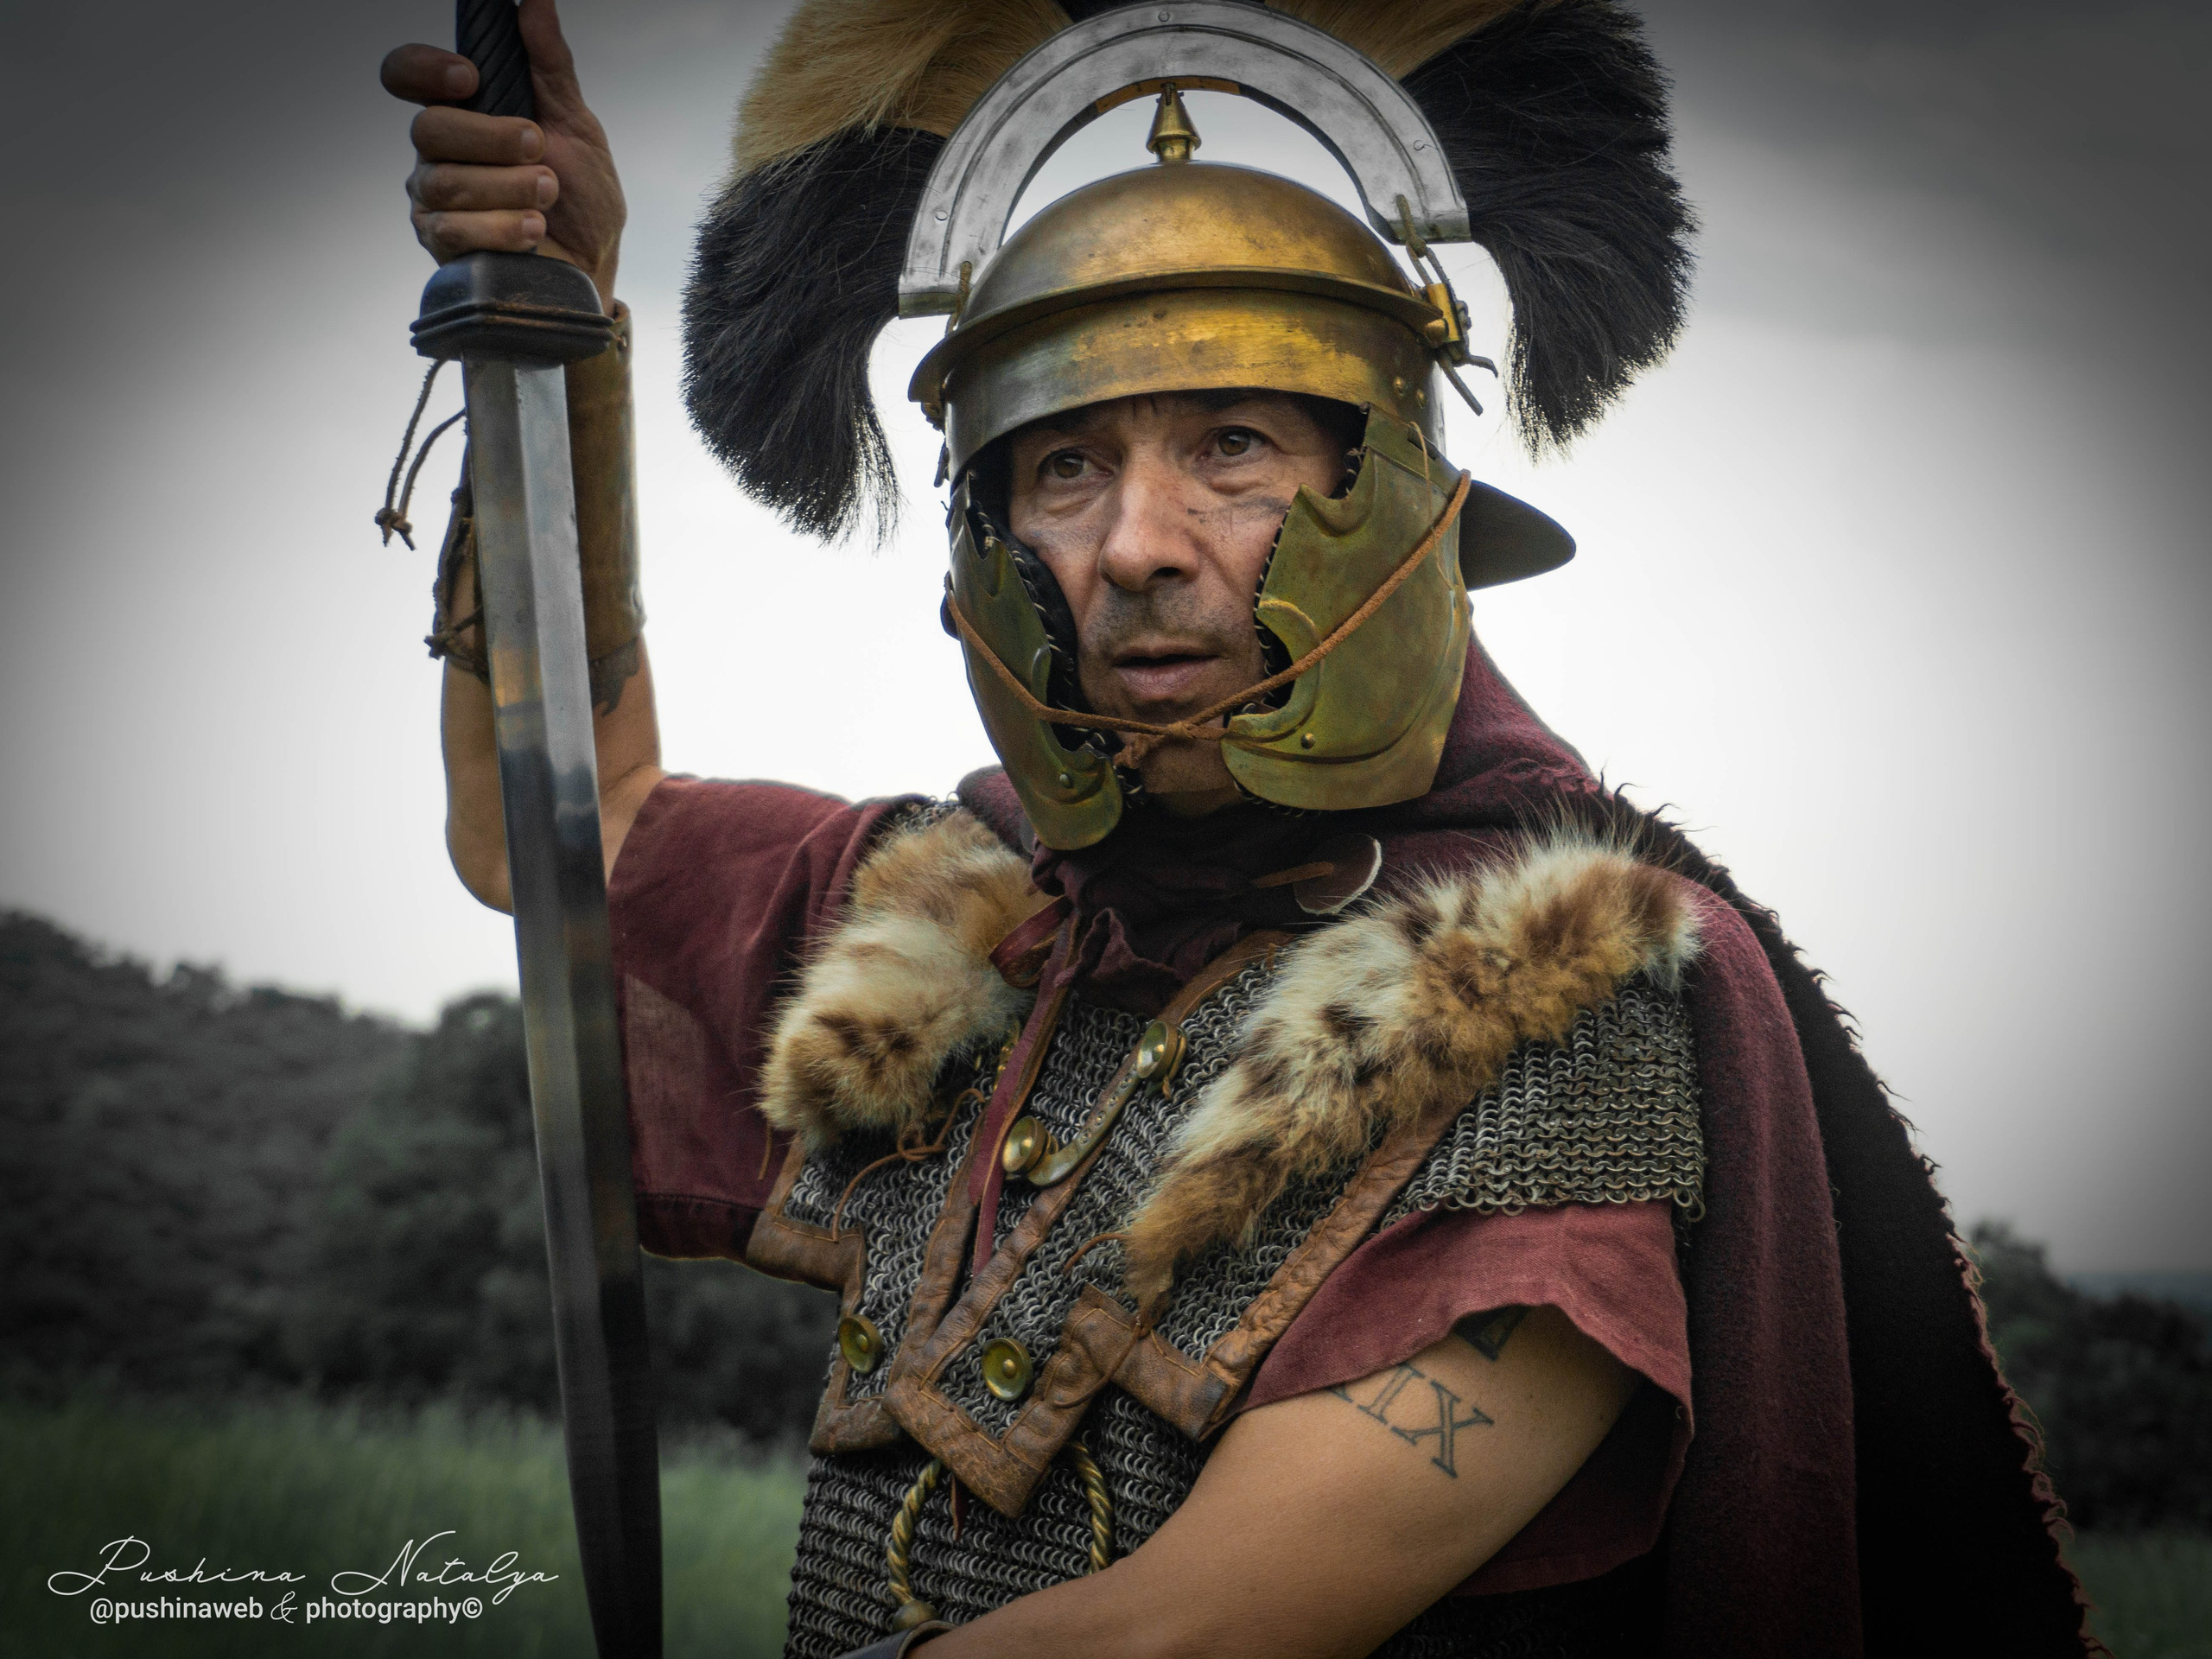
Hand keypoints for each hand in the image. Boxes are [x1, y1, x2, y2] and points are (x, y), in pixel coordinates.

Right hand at [380, 0, 624, 309]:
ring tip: (547, 196)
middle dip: (492, 138)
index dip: (424, 68)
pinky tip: (533, 232)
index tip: (471, 78)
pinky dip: (501, 228)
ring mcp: (434, 199)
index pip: (406, 74)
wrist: (594, 265)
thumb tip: (535, 1)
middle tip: (539, 150)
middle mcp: (438, 152)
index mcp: (463, 112)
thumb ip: (551, 65)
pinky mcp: (442, 245)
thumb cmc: (582, 197)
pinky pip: (452, 229)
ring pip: (444, 182)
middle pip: (429, 128)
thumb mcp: (575, 124)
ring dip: (507, 188)